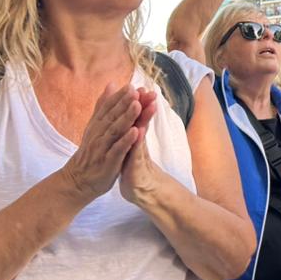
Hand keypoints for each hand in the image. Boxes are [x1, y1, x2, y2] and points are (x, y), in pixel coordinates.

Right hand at [61, 84, 141, 199]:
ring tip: (138, 105)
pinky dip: (126, 140)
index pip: (108, 107)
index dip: (119, 96)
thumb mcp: (95, 126)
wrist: (78, 180)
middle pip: (113, 116)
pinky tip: (136, 132)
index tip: (132, 85)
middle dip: (125, 103)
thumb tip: (111, 84)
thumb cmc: (91, 152)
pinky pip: (117, 150)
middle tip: (137, 90)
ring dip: (126, 117)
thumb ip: (103, 106)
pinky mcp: (107, 162)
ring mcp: (102, 148)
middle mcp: (98, 134)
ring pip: (115, 130)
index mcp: (97, 125)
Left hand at [119, 90, 167, 206]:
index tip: (140, 87)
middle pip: (142, 122)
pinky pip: (137, 153)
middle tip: (150, 91)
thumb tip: (133, 114)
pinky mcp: (136, 168)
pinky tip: (138, 131)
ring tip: (149, 104)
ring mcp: (139, 156)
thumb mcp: (130, 147)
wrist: (137, 192)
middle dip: (145, 106)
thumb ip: (133, 129)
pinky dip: (137, 142)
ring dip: (145, 119)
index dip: (137, 103)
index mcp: (133, 138)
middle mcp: (138, 145)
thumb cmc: (133, 168)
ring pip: (141, 134)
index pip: (136, 117)